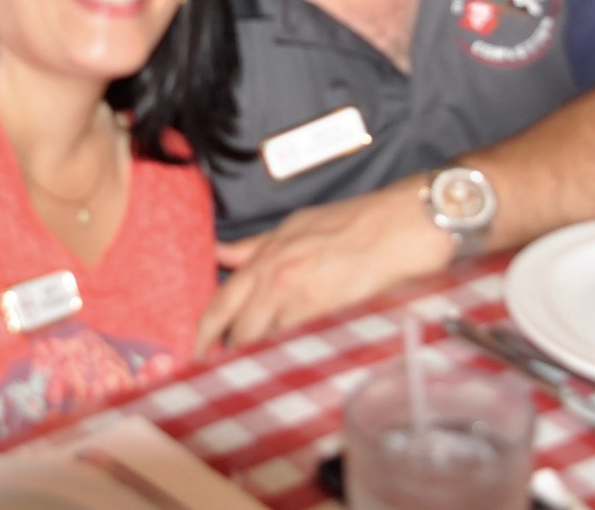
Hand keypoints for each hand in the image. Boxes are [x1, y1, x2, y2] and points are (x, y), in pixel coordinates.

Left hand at [193, 181, 450, 355]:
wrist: (397, 226)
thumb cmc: (352, 222)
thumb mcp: (294, 226)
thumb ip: (255, 247)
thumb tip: (220, 253)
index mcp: (265, 257)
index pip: (220, 304)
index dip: (204, 335)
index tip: (197, 354)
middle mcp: (275, 278)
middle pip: (237, 332)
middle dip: (229, 355)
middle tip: (227, 372)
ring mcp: (299, 297)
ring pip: (265, 342)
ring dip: (260, 358)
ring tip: (262, 372)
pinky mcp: (325, 314)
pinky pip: (296, 344)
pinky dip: (290, 356)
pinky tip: (292, 366)